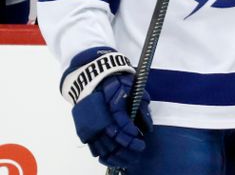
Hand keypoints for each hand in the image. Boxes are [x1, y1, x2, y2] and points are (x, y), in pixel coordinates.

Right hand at [62, 48, 151, 168]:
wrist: (94, 76)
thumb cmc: (117, 80)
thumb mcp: (132, 85)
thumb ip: (140, 103)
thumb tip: (148, 125)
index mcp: (110, 103)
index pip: (120, 122)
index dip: (130, 132)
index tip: (139, 138)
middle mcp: (99, 115)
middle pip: (111, 137)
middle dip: (127, 146)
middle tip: (140, 150)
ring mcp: (90, 123)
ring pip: (102, 145)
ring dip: (117, 154)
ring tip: (130, 158)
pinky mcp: (85, 129)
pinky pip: (93, 146)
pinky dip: (104, 155)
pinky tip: (114, 158)